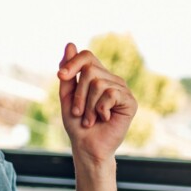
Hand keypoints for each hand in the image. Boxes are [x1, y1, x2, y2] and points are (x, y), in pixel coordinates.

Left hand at [57, 43, 136, 164]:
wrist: (87, 147)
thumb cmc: (77, 124)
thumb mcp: (67, 96)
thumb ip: (69, 73)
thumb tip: (71, 44)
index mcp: (98, 76)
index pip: (87, 56)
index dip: (73, 63)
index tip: (60, 76)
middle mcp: (112, 80)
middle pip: (90, 70)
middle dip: (79, 94)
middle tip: (79, 112)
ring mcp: (122, 90)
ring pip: (99, 84)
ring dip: (89, 106)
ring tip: (90, 119)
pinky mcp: (130, 102)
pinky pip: (111, 94)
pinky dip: (101, 109)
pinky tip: (104, 118)